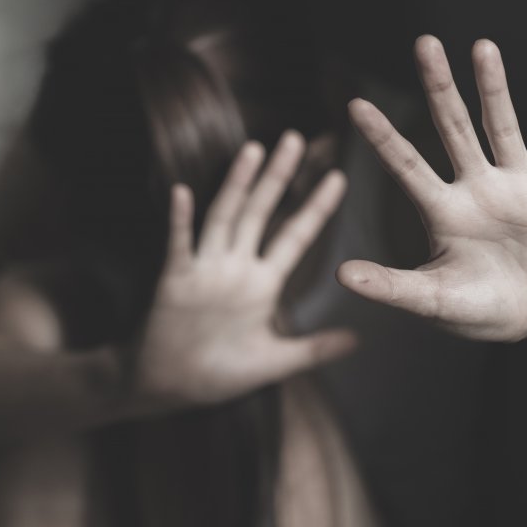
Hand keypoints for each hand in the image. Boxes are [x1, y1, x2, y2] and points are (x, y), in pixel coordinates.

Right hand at [134, 131, 355, 405]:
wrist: (169, 388)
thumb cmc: (218, 374)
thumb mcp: (274, 363)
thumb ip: (313, 349)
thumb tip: (358, 341)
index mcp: (261, 283)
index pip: (294, 237)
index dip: (315, 209)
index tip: (339, 178)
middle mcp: (234, 268)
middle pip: (259, 213)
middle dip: (277, 177)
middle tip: (294, 138)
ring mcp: (204, 271)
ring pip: (224, 218)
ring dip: (237, 185)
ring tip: (253, 150)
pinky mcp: (175, 282)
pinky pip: (179, 247)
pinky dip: (181, 221)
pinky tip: (183, 192)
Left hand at [337, 35, 526, 340]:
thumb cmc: (478, 310)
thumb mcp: (431, 299)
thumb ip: (391, 286)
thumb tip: (340, 274)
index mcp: (443, 212)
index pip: (407, 166)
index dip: (383, 137)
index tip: (355, 104)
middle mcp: (477, 189)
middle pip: (452, 129)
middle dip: (438, 88)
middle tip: (424, 43)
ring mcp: (520, 189)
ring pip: (504, 128)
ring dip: (495, 90)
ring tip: (482, 47)